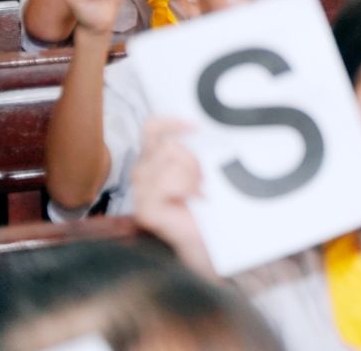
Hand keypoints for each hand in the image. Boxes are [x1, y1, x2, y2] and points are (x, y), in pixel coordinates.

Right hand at [130, 119, 211, 274]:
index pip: (152, 129)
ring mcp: (142, 194)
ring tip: (198, 192)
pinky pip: (160, 187)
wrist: (218, 237)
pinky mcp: (145, 211)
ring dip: (189, 174)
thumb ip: (196, 147)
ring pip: (163, 162)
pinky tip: (190, 199)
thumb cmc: (214, 199)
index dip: (169, 122)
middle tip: (203, 179)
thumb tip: (197, 125)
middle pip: (163, 145)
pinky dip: (181, 188)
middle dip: (189, 158)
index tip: (194, 126)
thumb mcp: (207, 166)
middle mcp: (144, 175)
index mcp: (157, 160)